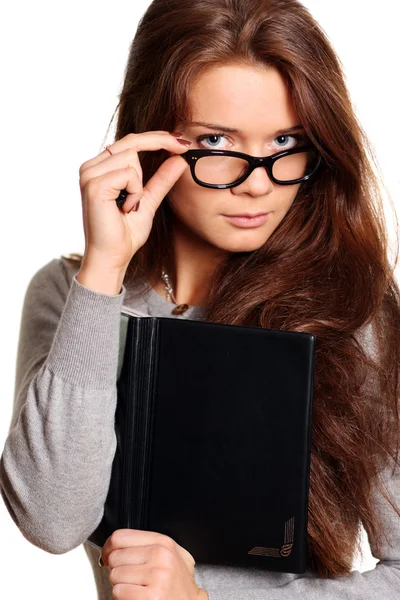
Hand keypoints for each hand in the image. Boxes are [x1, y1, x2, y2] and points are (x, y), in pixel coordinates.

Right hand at [78, 131, 190, 271]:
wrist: (112, 257)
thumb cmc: (125, 234)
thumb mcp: (149, 201)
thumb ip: (161, 180)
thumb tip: (179, 159)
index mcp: (100, 168)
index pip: (130, 141)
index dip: (158, 137)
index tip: (183, 141)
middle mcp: (91, 167)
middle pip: (132, 142)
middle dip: (159, 145)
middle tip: (182, 149)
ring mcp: (90, 174)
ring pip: (132, 158)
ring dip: (140, 186)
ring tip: (130, 207)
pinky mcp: (94, 184)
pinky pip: (129, 174)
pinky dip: (135, 193)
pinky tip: (125, 209)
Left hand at [99, 528, 208, 599]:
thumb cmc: (178, 583)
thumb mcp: (171, 554)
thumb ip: (149, 543)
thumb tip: (117, 542)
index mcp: (163, 543)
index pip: (121, 536)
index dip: (108, 547)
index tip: (107, 554)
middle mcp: (160, 556)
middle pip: (116, 557)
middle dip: (117, 568)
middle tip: (129, 575)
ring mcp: (156, 577)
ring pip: (115, 575)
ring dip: (120, 584)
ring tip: (136, 586)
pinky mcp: (150, 597)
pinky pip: (119, 591)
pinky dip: (123, 596)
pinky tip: (136, 595)